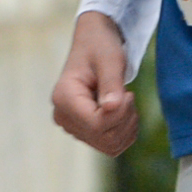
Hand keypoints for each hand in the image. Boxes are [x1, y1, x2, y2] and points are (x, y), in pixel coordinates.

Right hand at [50, 12, 139, 156]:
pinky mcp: (84, 132)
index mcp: (63, 98)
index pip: (96, 124)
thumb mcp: (110, 60)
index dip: (120, 114)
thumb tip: (111, 108)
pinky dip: (125, 133)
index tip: (128, 93)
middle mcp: (63, 117)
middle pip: (104, 138)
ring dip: (126, 126)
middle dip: (125, 119)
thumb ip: (111, 84)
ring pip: (109, 146)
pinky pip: (111, 147)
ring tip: (124, 101)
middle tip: (127, 95)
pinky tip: (124, 112)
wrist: (95, 44)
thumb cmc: (101, 47)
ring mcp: (73, 127)